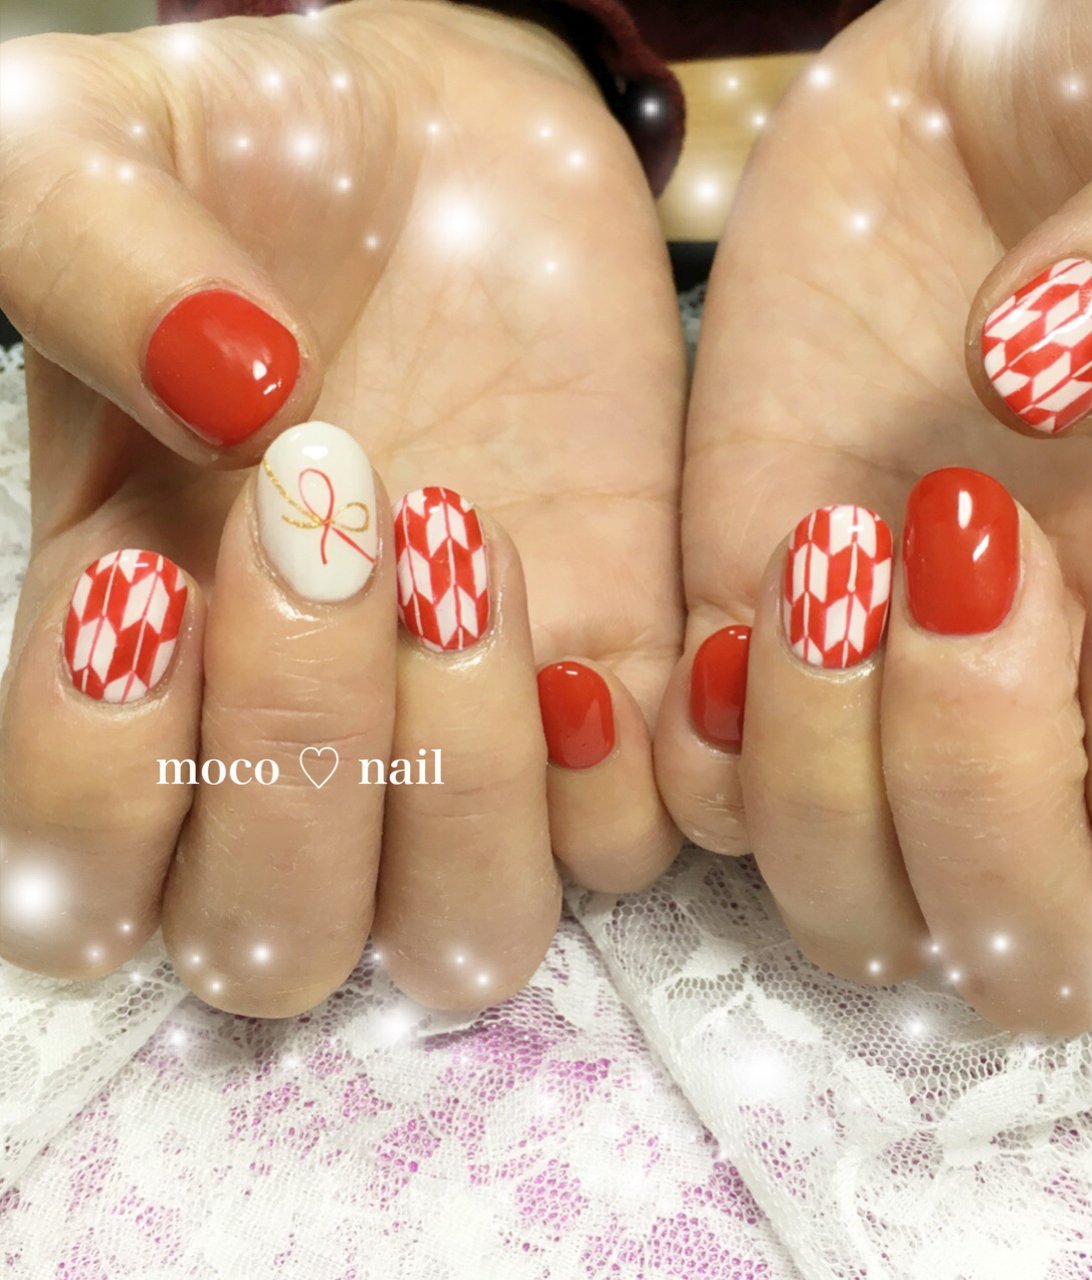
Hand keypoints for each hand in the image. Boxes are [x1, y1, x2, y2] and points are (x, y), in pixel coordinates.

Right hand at [0, 0, 683, 1012]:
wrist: (456, 152)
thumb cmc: (261, 157)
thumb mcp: (104, 157)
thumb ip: (86, 261)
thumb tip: (223, 394)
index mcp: (142, 659)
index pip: (81, 878)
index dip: (105, 786)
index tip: (151, 568)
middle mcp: (306, 736)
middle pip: (282, 945)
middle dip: (306, 764)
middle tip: (337, 524)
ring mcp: (472, 730)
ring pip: (468, 937)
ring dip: (472, 790)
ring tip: (471, 554)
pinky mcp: (620, 682)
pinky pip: (633, 844)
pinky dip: (630, 779)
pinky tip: (601, 632)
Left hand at [656, 0, 1091, 1031]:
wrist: (1004, 72)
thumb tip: (1039, 365)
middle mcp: (1073, 714)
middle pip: (1041, 953)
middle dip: (983, 804)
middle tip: (964, 557)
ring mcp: (901, 692)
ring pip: (861, 908)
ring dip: (824, 785)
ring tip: (834, 555)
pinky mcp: (754, 635)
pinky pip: (707, 802)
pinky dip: (697, 750)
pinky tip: (726, 602)